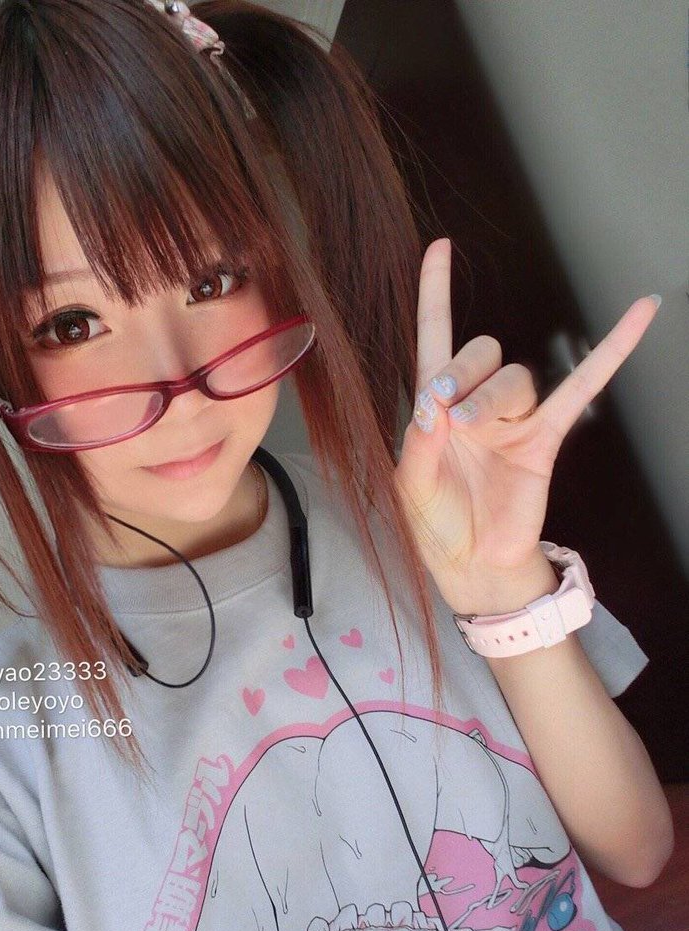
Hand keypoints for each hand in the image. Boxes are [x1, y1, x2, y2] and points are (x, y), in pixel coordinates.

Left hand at [395, 238, 660, 612]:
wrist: (473, 563)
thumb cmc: (436, 523)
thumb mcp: (410, 484)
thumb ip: (417, 440)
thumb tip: (433, 401)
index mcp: (435, 407)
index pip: (435, 338)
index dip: (436, 294)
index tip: (440, 249)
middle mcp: (475, 404)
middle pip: (479, 352)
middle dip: (463, 375)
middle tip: (449, 413)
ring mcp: (513, 418)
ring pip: (516, 375)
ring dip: (494, 397)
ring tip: (477, 430)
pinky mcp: (545, 436)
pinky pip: (583, 386)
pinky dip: (612, 350)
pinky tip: (640, 313)